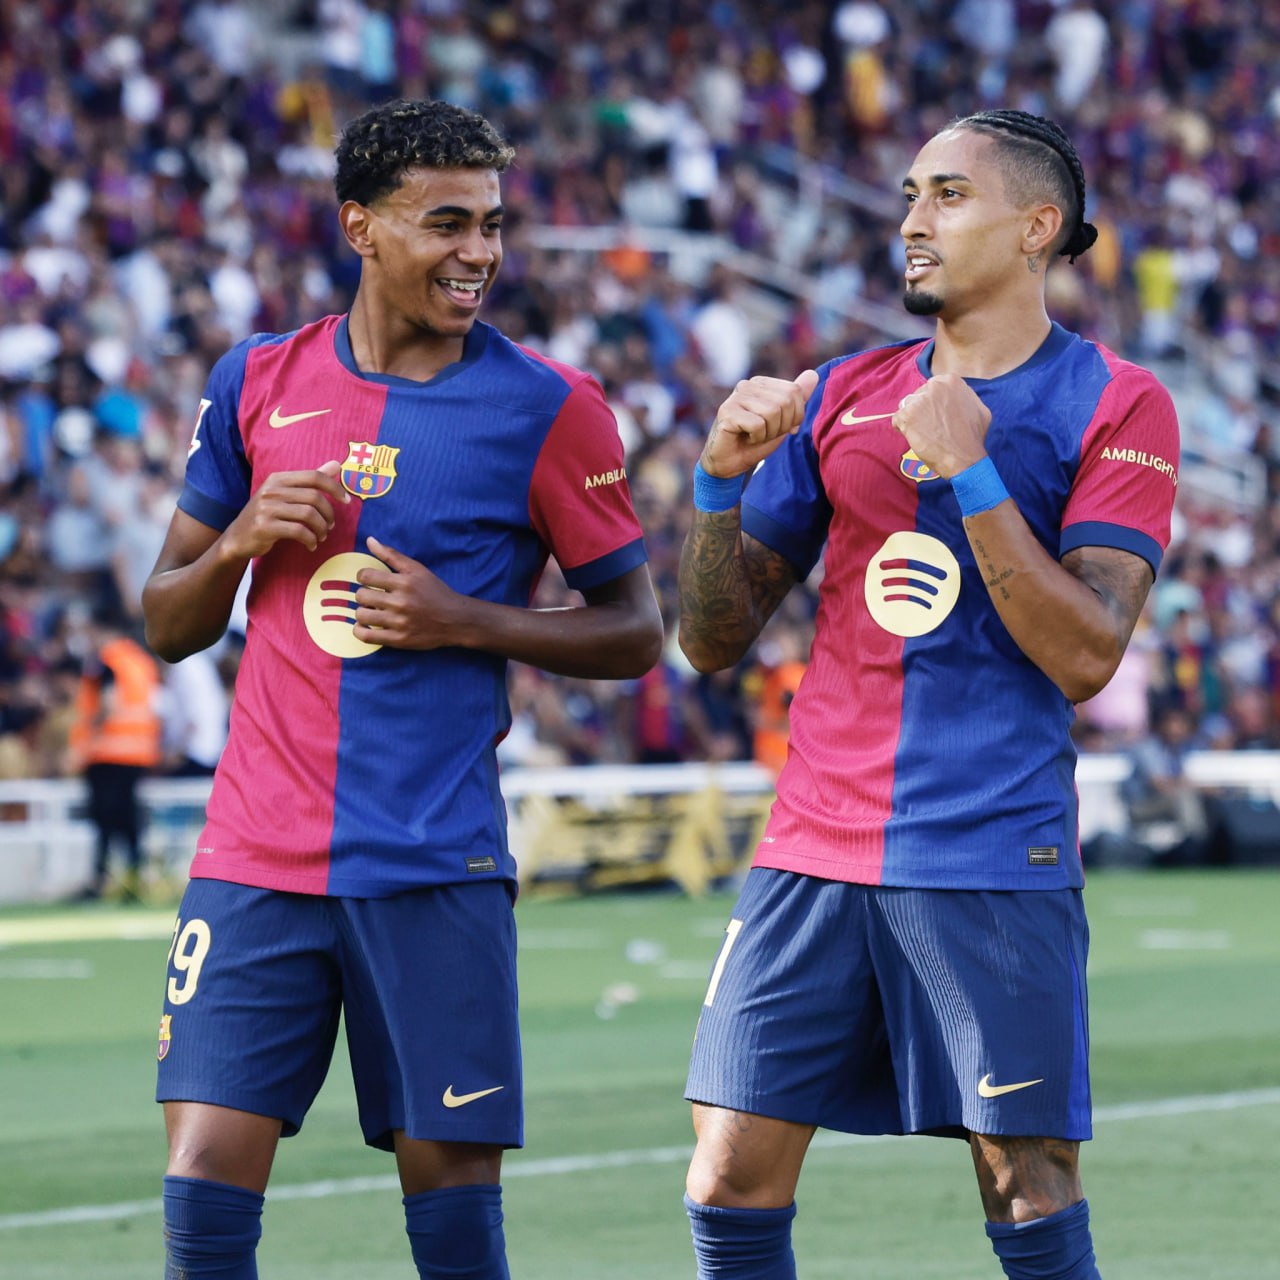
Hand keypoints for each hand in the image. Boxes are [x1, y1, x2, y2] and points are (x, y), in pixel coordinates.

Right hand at [222, 460, 350, 558]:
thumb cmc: (267, 515)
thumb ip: (310, 480)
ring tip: (321, 536)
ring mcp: (266, 508)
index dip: (335, 488)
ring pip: (308, 515)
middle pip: (314, 497)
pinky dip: (311, 540)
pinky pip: (299, 531)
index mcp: (278, 478)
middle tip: (330, 526)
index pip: (314, 476)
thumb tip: (336, 465)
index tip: (346, 501)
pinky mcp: (264, 526)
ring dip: (321, 529)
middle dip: (329, 514)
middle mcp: (271, 490)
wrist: (238, 538)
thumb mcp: (285, 494)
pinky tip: (311, 545)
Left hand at [352, 536, 465, 649]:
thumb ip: (391, 555)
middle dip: (364, 594)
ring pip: (362, 615)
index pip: (365, 575)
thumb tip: (369, 540)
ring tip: (372, 611)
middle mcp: (400, 602)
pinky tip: (365, 626)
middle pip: (361, 595)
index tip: (370, 581)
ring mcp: (399, 622)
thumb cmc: (435, 592)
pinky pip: (367, 636)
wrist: (455, 620)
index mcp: (404, 582)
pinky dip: (360, 630)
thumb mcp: (417, 569)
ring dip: (362, 612)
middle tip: (373, 597)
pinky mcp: (398, 639)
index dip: (363, 577)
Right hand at [700, 369, 819, 478]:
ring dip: (768, 433)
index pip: (794, 392)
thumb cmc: (755, 441)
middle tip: (765, 434)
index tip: (779, 427)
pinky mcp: (727, 412)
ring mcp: (735, 397)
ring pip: (772, 412)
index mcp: (761, 383)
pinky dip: (756, 437)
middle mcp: (747, 385)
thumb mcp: (783, 420)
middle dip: (781, 426)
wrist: (730, 462)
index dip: (794, 416)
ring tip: (755, 436)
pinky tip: (745, 438)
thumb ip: (797, 399)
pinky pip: (757, 424)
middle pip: (785, 402)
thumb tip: (814, 374)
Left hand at [892, 373, 991, 478]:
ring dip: (913, 419)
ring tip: (925, 433)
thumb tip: (955, 395)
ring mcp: (920, 400)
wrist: (964, 458)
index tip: (937, 414)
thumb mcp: (978, 408)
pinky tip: (916, 438)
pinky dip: (903, 430)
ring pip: (908, 406)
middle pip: (919, 395)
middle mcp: (934, 386)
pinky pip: (897, 420)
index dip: (933, 403)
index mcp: (951, 381)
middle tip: (931, 426)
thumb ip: (963, 396)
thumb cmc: (972, 437)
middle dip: (922, 409)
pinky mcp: (907, 415)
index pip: (933, 387)